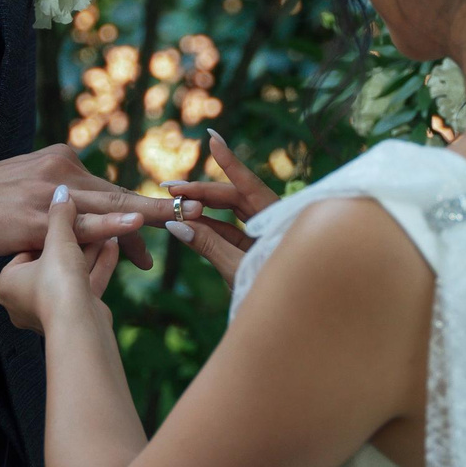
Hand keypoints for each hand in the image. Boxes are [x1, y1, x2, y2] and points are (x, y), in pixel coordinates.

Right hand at [0, 144, 172, 269]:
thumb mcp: (23, 189)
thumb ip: (56, 198)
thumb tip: (80, 218)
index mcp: (58, 160)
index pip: (108, 188)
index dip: (139, 208)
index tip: (168, 217)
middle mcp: (59, 170)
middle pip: (117, 196)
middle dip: (154, 214)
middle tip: (193, 219)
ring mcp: (47, 194)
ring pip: (108, 206)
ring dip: (148, 217)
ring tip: (182, 222)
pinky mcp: (33, 218)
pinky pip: (79, 224)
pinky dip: (111, 224)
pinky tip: (136, 226)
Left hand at [0, 185, 120, 335]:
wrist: (78, 328)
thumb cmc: (57, 285)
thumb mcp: (56, 241)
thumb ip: (59, 215)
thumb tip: (61, 192)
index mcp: (8, 284)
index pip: (28, 248)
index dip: (49, 231)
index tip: (65, 216)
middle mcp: (26, 301)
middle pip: (53, 262)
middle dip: (74, 242)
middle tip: (90, 220)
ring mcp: (52, 311)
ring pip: (72, 274)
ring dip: (90, 252)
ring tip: (107, 231)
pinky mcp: (75, 316)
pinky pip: (86, 285)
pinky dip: (99, 266)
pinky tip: (113, 247)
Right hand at [162, 128, 276, 288]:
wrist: (296, 328)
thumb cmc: (273, 297)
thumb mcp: (236, 269)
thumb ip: (207, 246)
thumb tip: (176, 224)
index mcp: (278, 222)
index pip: (249, 186)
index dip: (229, 162)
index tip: (212, 138)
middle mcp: (275, 224)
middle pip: (236, 199)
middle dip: (202, 192)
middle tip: (169, 188)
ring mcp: (267, 238)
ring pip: (233, 216)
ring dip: (204, 210)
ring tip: (173, 203)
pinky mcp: (259, 252)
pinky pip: (233, 233)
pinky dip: (211, 229)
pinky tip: (188, 224)